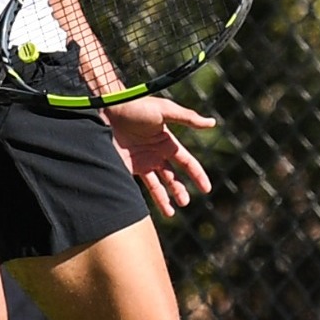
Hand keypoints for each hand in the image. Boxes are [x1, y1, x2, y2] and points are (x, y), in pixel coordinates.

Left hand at [105, 97, 214, 215]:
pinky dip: (151, 197)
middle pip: (173, 177)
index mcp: (168, 141)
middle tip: (185, 202)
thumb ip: (187, 118)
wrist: (107, 109)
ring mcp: (143, 161)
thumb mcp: (164, 110)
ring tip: (171, 213)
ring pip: (159, 185)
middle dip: (180, 191)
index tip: (206, 189)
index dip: (197, 175)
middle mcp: (157, 154)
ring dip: (166, 199)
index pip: (187, 162)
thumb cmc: (136, 105)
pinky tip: (156, 207)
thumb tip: (212, 123)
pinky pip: (143, 185)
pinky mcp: (129, 167)